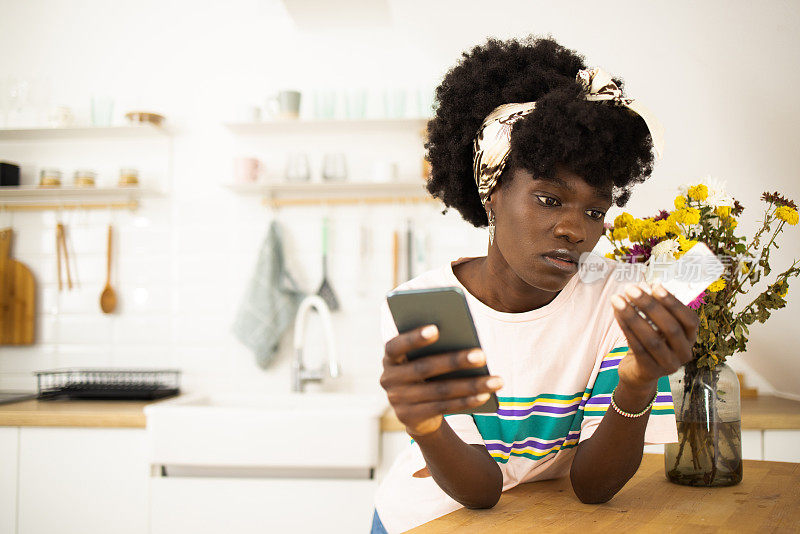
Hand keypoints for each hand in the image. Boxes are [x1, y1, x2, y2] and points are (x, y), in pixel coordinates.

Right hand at [380, 325, 503, 436]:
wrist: (415, 411)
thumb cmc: (425, 372)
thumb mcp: (423, 358)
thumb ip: (434, 348)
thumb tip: (466, 342)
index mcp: (390, 358)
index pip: (395, 346)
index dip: (414, 338)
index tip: (437, 328)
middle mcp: (388, 379)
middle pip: (424, 368)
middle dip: (455, 361)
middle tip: (482, 354)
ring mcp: (398, 401)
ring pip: (440, 391)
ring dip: (471, 385)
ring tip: (496, 380)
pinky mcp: (411, 418)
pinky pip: (443, 408)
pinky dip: (466, 401)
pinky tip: (486, 394)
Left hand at [610, 281, 699, 392]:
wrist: (639, 373)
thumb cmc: (650, 342)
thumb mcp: (658, 327)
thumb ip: (657, 310)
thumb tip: (645, 286)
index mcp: (691, 338)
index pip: (690, 320)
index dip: (673, 303)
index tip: (655, 286)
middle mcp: (684, 353)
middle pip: (670, 328)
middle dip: (649, 306)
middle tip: (631, 289)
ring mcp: (669, 365)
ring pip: (651, 338)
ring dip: (633, 316)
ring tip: (617, 299)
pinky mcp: (650, 371)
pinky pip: (637, 347)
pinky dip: (626, 329)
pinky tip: (617, 314)